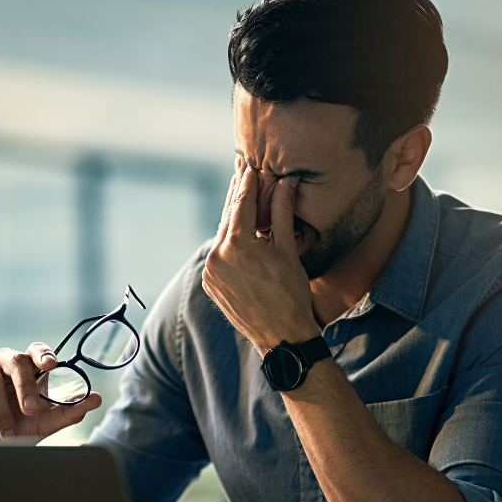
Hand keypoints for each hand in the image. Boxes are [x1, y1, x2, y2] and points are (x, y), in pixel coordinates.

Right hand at [0, 343, 101, 439]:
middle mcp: (5, 362)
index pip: (36, 350)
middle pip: (16, 360)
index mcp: (28, 369)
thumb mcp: (45, 424)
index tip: (50, 364)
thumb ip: (69, 411)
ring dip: (1, 408)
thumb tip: (97, 399)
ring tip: (6, 431)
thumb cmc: (16, 430)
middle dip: (25, 387)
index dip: (43, 353)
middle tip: (31, 411)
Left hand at [203, 163, 321, 356]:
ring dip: (233, 217)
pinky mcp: (210, 284)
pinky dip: (228, 241)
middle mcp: (217, 256)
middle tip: (241, 171)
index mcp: (237, 245)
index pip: (242, 203)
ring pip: (222, 235)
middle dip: (237, 195)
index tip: (250, 165)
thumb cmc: (291, 293)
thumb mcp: (288, 249)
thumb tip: (285, 182)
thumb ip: (281, 212)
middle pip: (228, 216)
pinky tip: (239, 230)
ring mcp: (211, 272)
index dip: (248, 182)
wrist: (281, 336)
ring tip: (241, 198)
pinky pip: (219, 254)